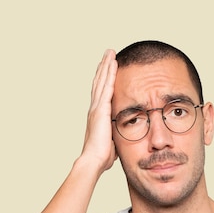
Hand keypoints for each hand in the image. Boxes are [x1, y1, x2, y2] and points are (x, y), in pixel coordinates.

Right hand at [80, 49, 117, 172]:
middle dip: (104, 67)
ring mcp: (97, 108)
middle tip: (108, 53)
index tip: (106, 68)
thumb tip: (119, 140)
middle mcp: (95, 108)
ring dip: (106, 66)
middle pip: (99, 82)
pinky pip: (107, 87)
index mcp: (97, 115)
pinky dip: (109, 74)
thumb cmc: (101, 156)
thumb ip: (114, 136)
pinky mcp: (101, 109)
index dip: (103, 80)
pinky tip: (113, 64)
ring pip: (102, 81)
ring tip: (110, 52)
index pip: (100, 93)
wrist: (94, 160)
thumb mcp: (111, 142)